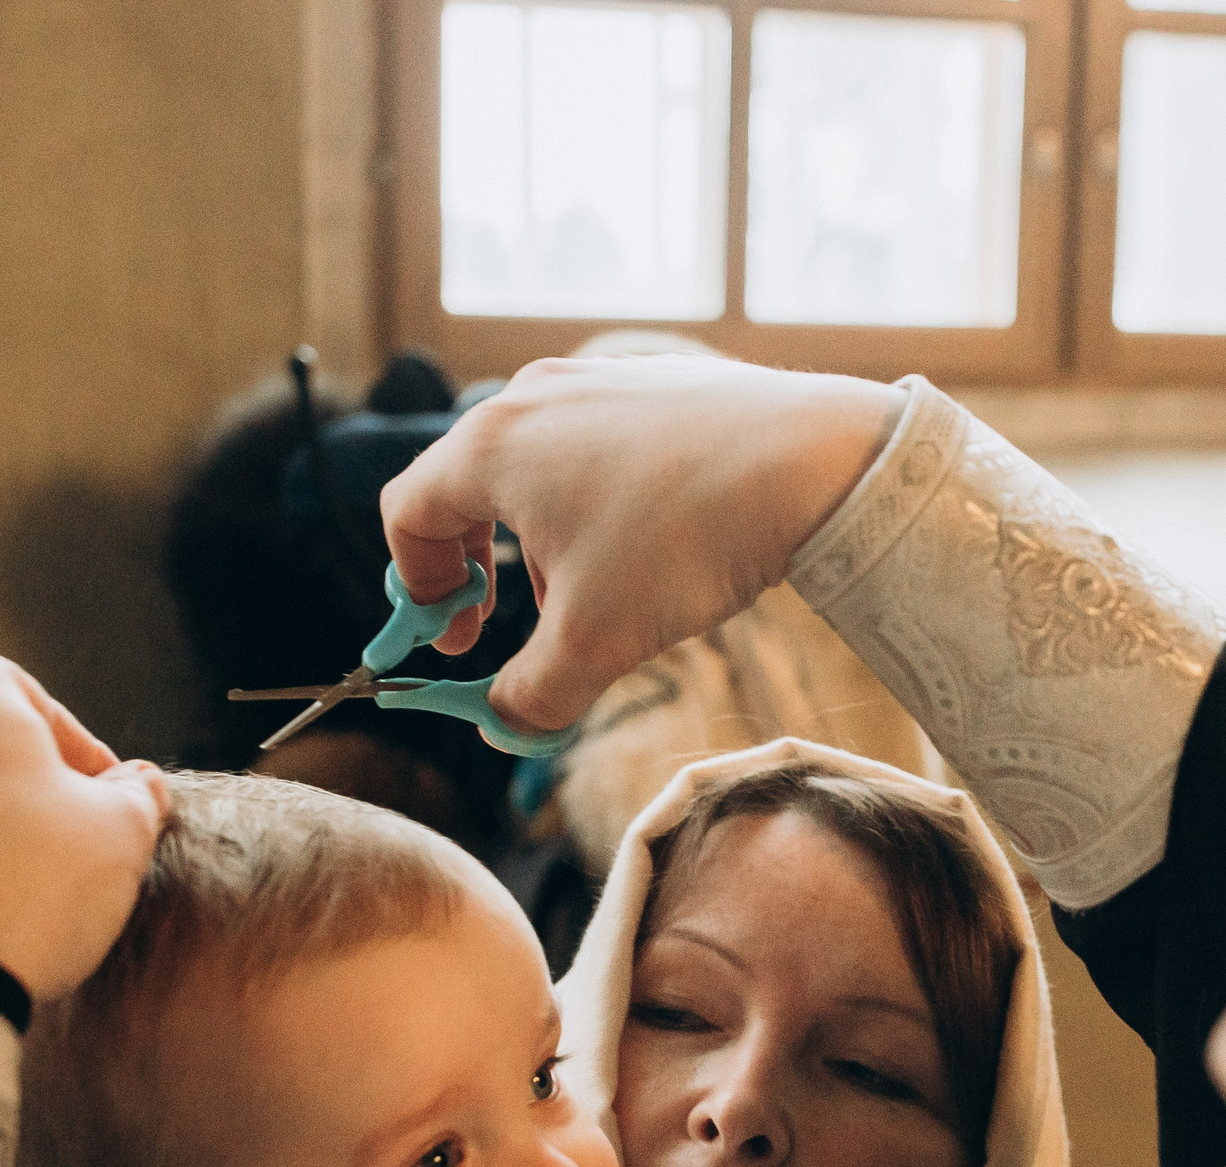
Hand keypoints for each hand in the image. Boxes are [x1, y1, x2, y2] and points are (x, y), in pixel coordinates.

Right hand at [381, 354, 900, 733]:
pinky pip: (595, 448)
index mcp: (490, 446)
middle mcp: (532, 397)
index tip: (453, 643)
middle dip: (476, 568)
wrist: (818, 462)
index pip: (407, 513)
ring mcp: (597, 379)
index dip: (415, 589)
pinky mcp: (656, 383)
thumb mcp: (593, 643)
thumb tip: (507, 727)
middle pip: (465, 486)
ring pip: (534, 469)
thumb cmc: (685, 542)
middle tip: (499, 625)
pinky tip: (651, 551)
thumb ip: (530, 696)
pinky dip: (595, 505)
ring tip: (591, 598)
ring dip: (540, 543)